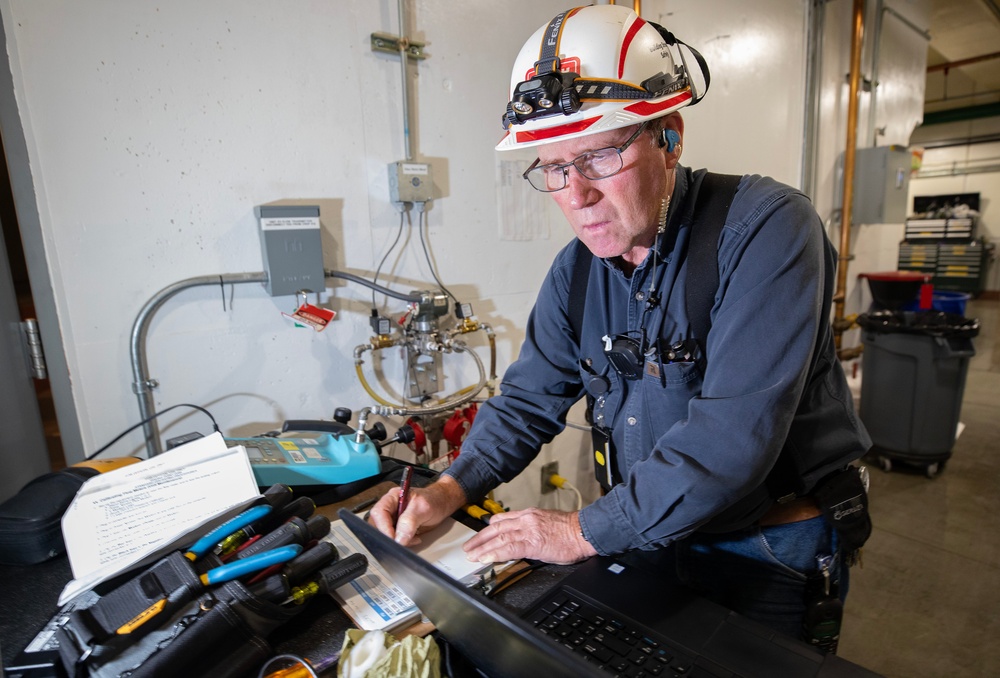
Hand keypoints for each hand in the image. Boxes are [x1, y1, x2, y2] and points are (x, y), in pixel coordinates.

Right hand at [368, 474, 466, 544]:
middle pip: (378, 525)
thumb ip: (409, 521)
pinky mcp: (398, 528)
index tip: (393, 538)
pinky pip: (394, 539)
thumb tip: (399, 538)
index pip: (379, 513)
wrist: (442, 504)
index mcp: (392, 497)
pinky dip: (403, 542)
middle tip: (403, 541)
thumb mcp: (423, 508)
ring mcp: (394, 519)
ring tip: (412, 537)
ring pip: (385, 534)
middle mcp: (390, 508)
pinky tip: (413, 538)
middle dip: (390, 535)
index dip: (383, 527)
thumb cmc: (434, 500)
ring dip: (397, 540)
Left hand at [462, 508, 596, 565]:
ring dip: (482, 547)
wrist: (584, 531)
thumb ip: (533, 528)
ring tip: (472, 555)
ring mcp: (528, 531)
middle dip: (480, 538)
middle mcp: (526, 520)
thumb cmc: (571, 530)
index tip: (481, 534)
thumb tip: (525, 538)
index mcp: (530, 514)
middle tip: (468, 547)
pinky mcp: (532, 543)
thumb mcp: (547, 522)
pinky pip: (508, 548)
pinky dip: (495, 553)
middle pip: (495, 528)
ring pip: (498, 538)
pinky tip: (486, 558)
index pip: (503, 519)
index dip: (489, 528)